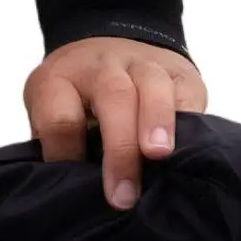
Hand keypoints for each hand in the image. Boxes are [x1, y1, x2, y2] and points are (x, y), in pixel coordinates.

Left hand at [26, 37, 209, 212]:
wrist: (108, 45)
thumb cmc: (77, 98)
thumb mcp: (52, 113)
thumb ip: (60, 146)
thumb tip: (75, 192)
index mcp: (59, 80)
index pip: (59, 118)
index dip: (67, 155)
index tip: (76, 186)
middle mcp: (101, 66)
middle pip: (112, 96)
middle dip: (120, 148)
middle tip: (124, 194)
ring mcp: (142, 64)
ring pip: (152, 86)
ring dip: (156, 122)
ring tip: (159, 155)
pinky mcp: (178, 73)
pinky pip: (187, 94)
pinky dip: (189, 120)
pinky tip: (187, 149)